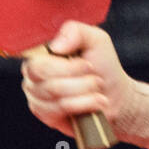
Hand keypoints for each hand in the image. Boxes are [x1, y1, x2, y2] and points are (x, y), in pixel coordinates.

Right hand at [21, 21, 133, 139]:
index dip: (66, 67)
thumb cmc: (103, 64)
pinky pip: (62, 111)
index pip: (38, 65)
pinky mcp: (47, 117)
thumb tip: (56, 46)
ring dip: (86, 91)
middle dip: (81, 81)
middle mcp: (33, 78)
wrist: (116, 94)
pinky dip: (85, 104)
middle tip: (96, 77)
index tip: (88, 65)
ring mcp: (37, 99)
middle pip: (48, 83)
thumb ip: (76, 32)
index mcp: (40, 57)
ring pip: (57, 97)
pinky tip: (96, 102)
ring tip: (97, 88)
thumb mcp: (96, 40)